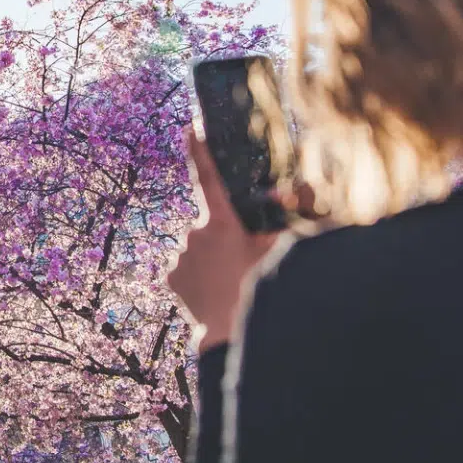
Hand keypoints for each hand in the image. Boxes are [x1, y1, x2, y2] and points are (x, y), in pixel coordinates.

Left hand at [166, 127, 283, 351]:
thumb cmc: (262, 290)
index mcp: (221, 223)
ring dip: (214, 255)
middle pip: (213, 223)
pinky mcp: (171, 275)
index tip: (191, 127)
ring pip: (200, 246)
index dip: (200, 150)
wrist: (230, 334)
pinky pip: (188, 265)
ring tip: (231, 280)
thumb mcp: (283, 250)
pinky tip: (215, 289)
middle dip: (227, 234)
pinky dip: (200, 271)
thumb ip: (290, 216)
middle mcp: (195, 234)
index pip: (208, 177)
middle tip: (244, 259)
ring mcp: (180, 256)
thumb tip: (282, 196)